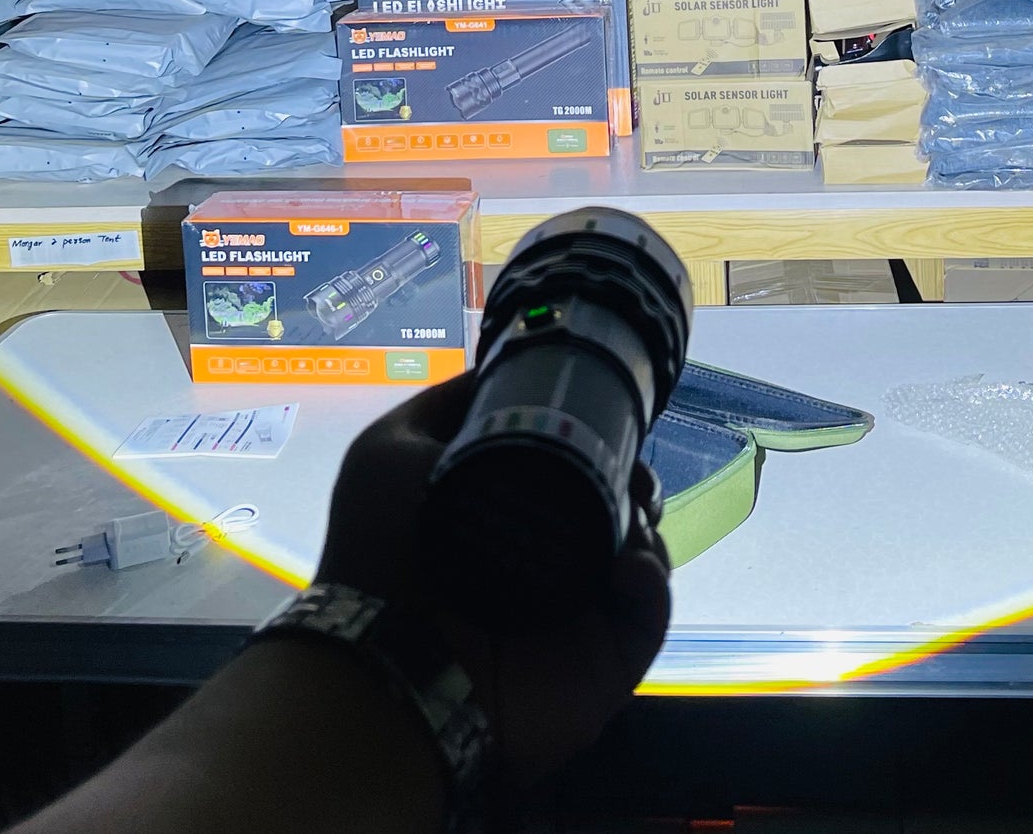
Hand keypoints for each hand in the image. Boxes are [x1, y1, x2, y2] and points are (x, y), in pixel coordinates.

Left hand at [317, 373, 670, 784]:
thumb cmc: (380, 548)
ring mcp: (580, 618)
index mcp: (507, 521)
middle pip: (621, 514)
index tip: (611, 426)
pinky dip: (653, 582)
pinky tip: (628, 563)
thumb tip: (501, 368)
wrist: (382, 654)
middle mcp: (547, 567)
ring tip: (630, 514)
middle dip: (637, 483)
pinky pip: (650, 616)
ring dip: (648, 524)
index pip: (575, 478)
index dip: (602, 448)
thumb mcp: (390, 450)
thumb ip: (445, 406)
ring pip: (646, 556)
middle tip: (631, 475)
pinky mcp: (604, 663)